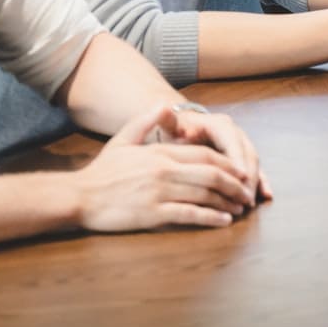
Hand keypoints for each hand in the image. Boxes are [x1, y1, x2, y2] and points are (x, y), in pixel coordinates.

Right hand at [74, 104, 257, 231]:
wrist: (79, 196)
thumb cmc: (102, 171)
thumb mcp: (123, 139)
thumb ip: (145, 120)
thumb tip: (165, 105)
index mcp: (160, 152)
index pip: (204, 153)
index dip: (227, 163)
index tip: (241, 171)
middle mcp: (164, 170)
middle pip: (211, 174)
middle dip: (234, 184)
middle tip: (248, 193)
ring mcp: (160, 192)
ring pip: (204, 194)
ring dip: (227, 201)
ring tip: (240, 208)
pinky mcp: (153, 213)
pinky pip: (189, 214)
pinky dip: (211, 217)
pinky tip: (223, 221)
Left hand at [164, 103, 271, 202]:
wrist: (183, 128)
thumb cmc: (175, 130)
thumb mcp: (169, 125)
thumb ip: (167, 120)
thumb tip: (165, 110)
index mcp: (219, 124)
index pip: (232, 141)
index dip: (237, 159)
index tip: (241, 177)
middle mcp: (234, 133)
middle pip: (247, 153)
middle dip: (249, 175)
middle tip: (245, 196)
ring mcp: (240, 145)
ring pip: (253, 162)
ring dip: (254, 181)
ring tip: (249, 201)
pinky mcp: (242, 157)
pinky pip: (255, 168)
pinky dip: (261, 181)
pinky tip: (266, 195)